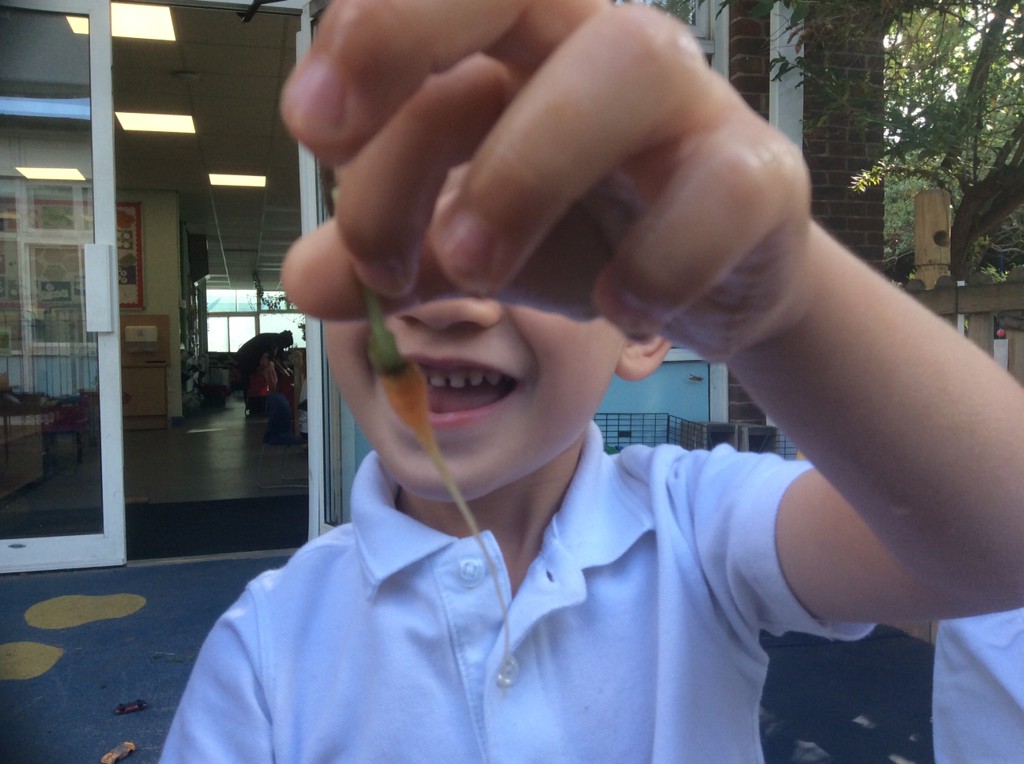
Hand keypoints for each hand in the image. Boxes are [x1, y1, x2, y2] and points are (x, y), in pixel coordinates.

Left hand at [280, 0, 814, 360]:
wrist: (707, 278)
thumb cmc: (577, 231)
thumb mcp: (466, 244)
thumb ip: (391, 253)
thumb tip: (305, 280)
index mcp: (522, 44)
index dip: (366, 32)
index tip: (309, 129)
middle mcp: (602, 46)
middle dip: (403, 36)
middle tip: (325, 142)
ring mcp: (694, 102)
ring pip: (626, 64)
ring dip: (520, 171)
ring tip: (469, 267)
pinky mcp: (760, 177)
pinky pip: (720, 192)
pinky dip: (658, 260)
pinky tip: (616, 306)